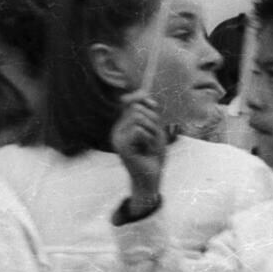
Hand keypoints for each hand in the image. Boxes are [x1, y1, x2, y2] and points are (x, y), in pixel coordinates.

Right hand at [108, 94, 167, 215]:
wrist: (152, 177)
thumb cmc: (154, 154)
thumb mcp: (154, 129)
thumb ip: (149, 112)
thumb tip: (144, 95)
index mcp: (123, 125)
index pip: (132, 102)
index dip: (144, 100)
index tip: (155, 106)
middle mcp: (117, 130)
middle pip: (137, 108)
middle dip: (153, 121)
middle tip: (153, 138)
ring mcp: (118, 138)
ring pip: (139, 118)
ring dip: (152, 132)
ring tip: (150, 145)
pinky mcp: (122, 146)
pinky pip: (140, 131)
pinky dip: (150, 140)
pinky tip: (147, 151)